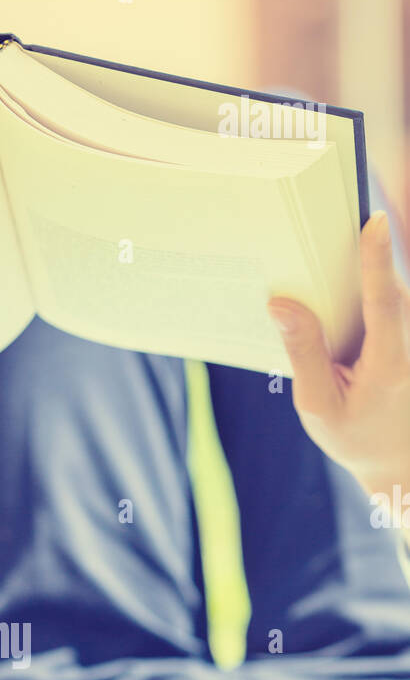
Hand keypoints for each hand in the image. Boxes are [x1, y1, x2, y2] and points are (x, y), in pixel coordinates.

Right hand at [268, 211, 409, 499]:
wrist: (396, 462)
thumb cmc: (354, 437)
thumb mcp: (318, 405)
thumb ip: (303, 354)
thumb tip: (282, 305)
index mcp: (390, 364)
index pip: (385, 302)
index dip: (377, 261)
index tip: (373, 222)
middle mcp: (408, 345)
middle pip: (388, 287)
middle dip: (362, 253)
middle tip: (332, 218)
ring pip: (389, 293)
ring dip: (359, 270)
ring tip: (323, 247)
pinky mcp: (403, 340)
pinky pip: (384, 305)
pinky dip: (361, 289)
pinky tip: (330, 283)